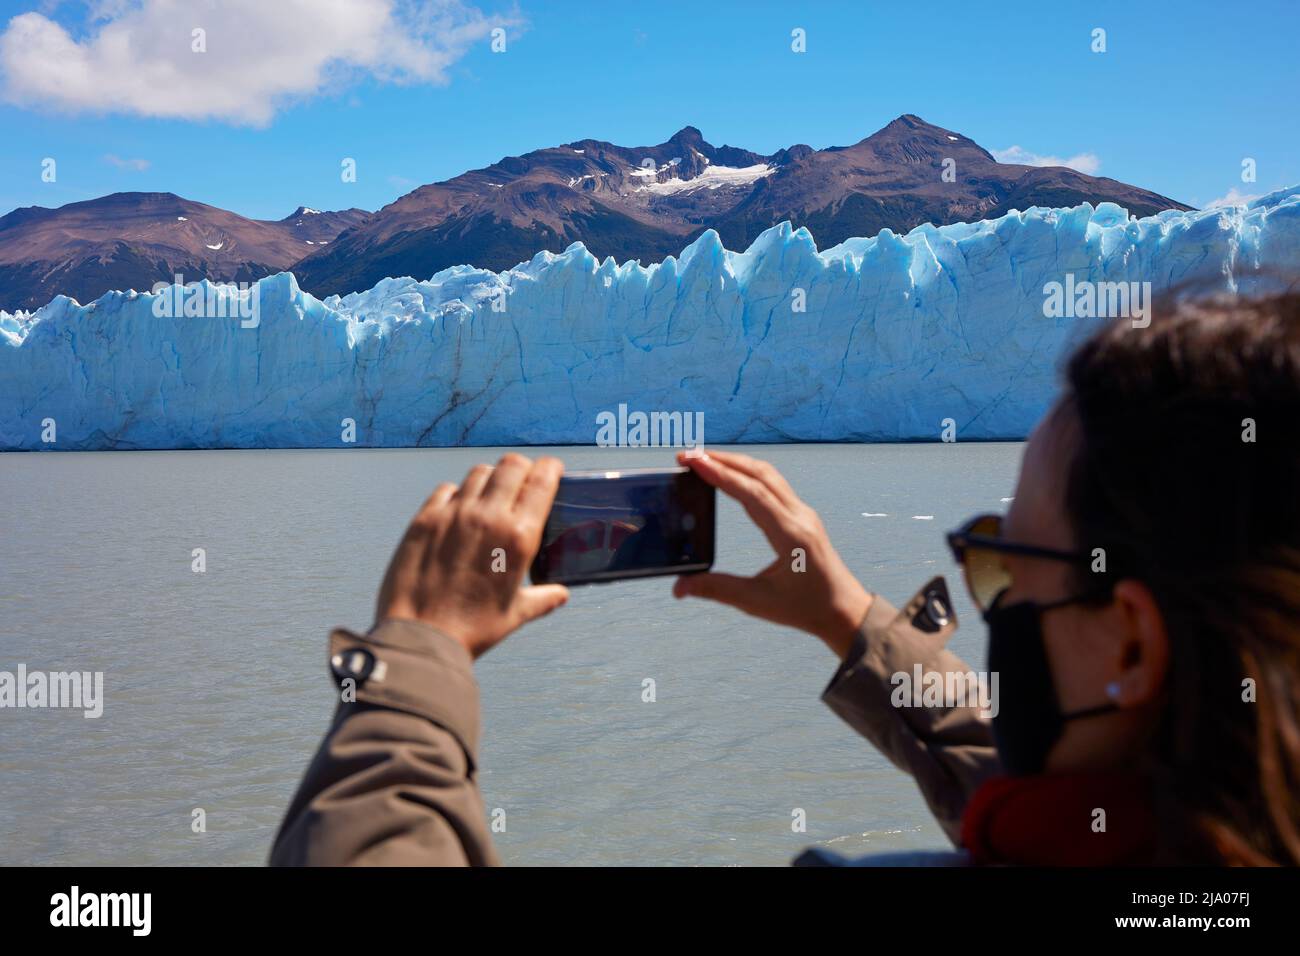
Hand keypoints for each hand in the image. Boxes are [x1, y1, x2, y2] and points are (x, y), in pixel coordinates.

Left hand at [374, 454, 568, 657]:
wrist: (421, 637)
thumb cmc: (473, 629)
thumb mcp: (515, 614)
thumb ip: (542, 599)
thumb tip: (560, 594)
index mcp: (519, 537)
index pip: (542, 479)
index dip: (550, 469)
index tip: (552, 471)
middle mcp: (489, 517)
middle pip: (512, 465)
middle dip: (523, 468)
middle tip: (523, 480)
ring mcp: (454, 514)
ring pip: (479, 472)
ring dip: (491, 478)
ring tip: (490, 495)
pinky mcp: (425, 519)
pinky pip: (447, 489)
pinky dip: (457, 494)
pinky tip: (458, 510)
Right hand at [672, 450, 871, 657]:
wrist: (844, 610)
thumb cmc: (805, 608)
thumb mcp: (757, 602)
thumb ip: (717, 590)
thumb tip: (680, 586)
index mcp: (791, 535)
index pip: (752, 494)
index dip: (721, 474)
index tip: (694, 461)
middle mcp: (799, 517)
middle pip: (760, 474)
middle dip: (723, 460)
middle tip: (689, 456)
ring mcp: (803, 513)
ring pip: (768, 475)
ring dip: (735, 462)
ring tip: (704, 459)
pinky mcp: (801, 516)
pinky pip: (774, 484)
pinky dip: (748, 472)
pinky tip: (731, 474)